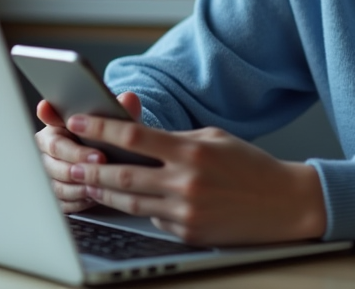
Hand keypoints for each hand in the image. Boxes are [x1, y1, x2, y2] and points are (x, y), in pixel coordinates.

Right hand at [34, 91, 143, 213]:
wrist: (109, 158)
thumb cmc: (108, 138)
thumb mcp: (116, 122)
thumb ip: (120, 110)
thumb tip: (129, 99)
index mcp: (57, 125)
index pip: (50, 119)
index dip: (54, 118)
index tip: (70, 120)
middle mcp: (48, 149)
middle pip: (55, 156)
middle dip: (78, 158)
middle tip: (100, 159)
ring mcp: (49, 172)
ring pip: (57, 181)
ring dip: (79, 183)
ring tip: (100, 181)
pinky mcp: (55, 192)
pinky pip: (62, 200)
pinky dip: (79, 199)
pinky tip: (95, 195)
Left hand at [63, 113, 326, 246]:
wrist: (284, 203)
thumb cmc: (248, 165)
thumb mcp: (213, 139)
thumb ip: (175, 139)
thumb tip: (138, 140)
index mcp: (190, 151)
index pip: (134, 137)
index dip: (100, 130)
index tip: (77, 122)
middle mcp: (186, 182)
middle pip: (123, 176)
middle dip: (91, 169)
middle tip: (71, 162)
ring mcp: (186, 210)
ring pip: (131, 203)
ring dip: (105, 194)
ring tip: (89, 184)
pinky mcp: (189, 232)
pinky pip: (153, 220)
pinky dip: (142, 210)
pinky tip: (135, 202)